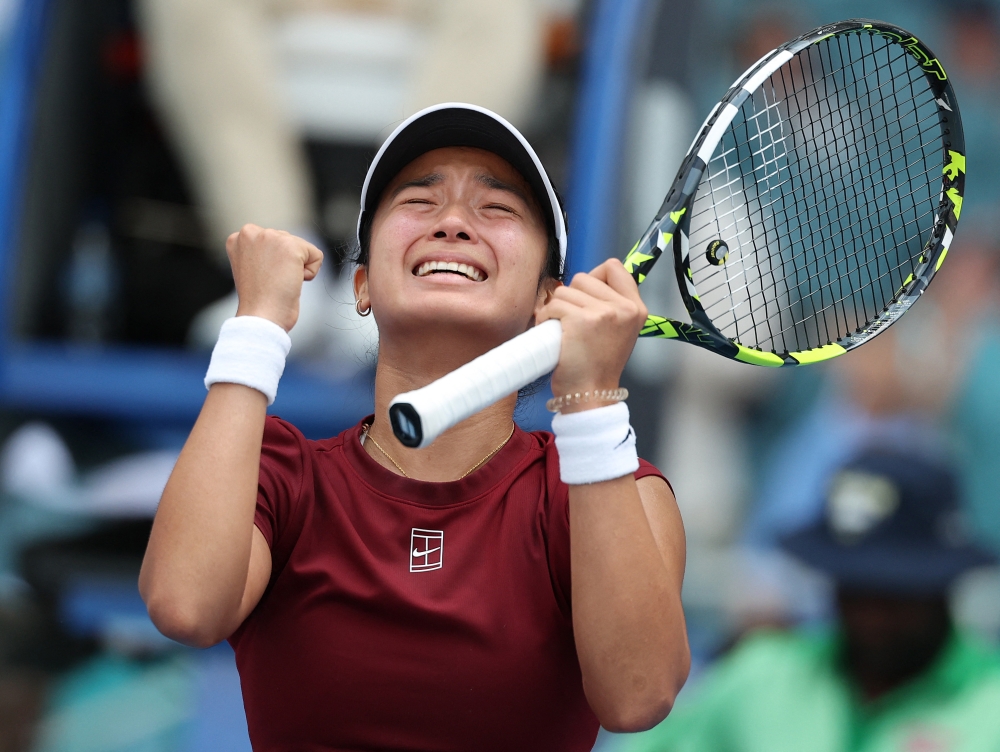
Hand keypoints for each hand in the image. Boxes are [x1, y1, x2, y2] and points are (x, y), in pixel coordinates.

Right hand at [227, 225, 323, 331]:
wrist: (260, 317)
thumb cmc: (258, 301)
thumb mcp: (253, 268)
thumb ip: (263, 253)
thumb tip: (281, 252)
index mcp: (239, 238)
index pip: (274, 241)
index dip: (274, 264)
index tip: (262, 278)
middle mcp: (250, 232)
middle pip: (289, 241)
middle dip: (286, 264)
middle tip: (271, 281)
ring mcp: (270, 237)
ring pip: (303, 248)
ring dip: (297, 269)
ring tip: (279, 282)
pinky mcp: (290, 246)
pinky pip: (317, 256)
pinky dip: (310, 273)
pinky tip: (291, 282)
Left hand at [535, 259, 646, 411]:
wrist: (590, 394)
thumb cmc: (597, 365)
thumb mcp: (619, 331)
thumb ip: (611, 304)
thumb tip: (586, 281)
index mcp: (636, 308)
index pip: (614, 267)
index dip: (595, 277)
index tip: (587, 297)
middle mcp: (624, 308)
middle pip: (583, 277)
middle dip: (571, 297)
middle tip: (573, 323)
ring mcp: (603, 313)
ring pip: (564, 291)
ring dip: (556, 309)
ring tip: (564, 331)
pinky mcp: (580, 320)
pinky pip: (552, 305)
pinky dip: (545, 318)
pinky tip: (554, 335)